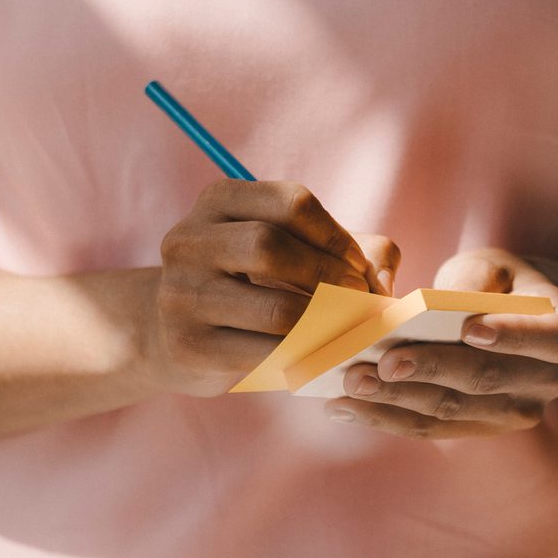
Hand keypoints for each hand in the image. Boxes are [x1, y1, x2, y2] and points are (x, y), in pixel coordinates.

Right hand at [152, 180, 399, 396]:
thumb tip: (383, 283)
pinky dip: (308, 355)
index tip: (357, 267)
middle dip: (329, 276)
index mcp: (218, 201)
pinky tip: (320, 354)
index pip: (292, 202)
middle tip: (356, 301)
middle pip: (272, 247)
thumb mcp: (292, 252)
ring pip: (276, 309)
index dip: (337, 237)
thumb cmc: (250, 286)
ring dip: (327, 323)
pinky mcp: (191, 346)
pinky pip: (268, 354)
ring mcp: (182, 295)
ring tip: (345, 329)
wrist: (173, 334)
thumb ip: (354, 252)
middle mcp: (188, 241)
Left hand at [327, 248, 557, 438]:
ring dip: (397, 401)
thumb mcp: (497, 266)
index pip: (543, 338)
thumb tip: (442, 304)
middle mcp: (547, 381)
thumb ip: (477, 278)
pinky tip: (345, 406)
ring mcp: (515, 413)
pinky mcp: (479, 429)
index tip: (469, 329)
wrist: (523, 325)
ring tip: (350, 383)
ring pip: (452, 411)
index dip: (509, 334)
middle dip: (429, 370)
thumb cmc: (503, 285)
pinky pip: (432, 429)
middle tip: (380, 361)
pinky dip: (386, 417)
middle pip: (485, 381)